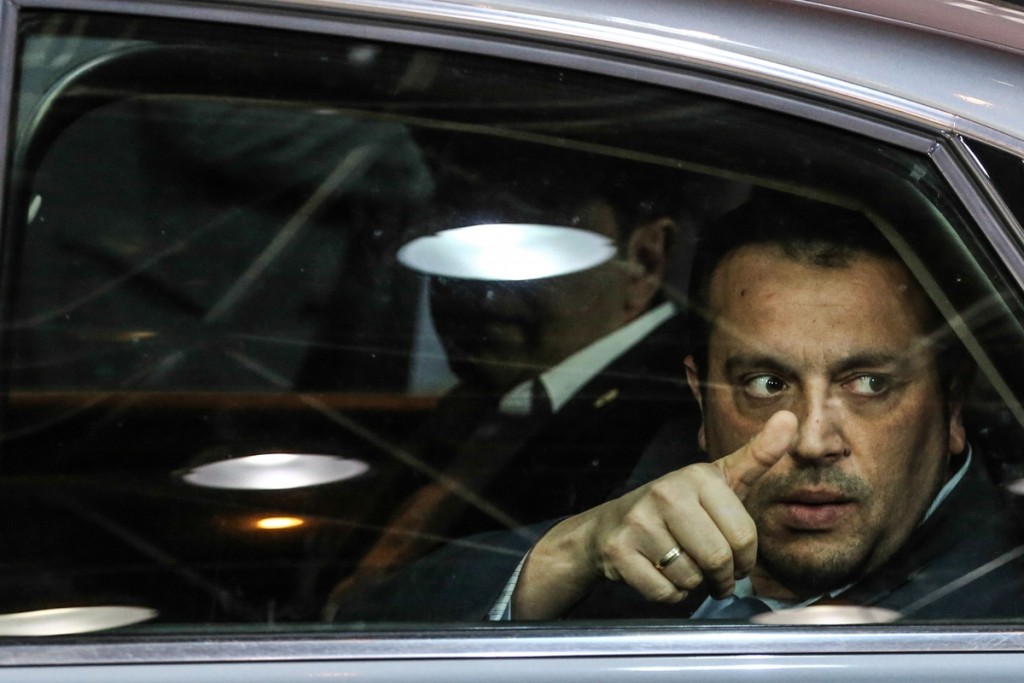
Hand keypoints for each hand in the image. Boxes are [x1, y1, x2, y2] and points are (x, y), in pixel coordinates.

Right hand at [511, 410, 796, 618]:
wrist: (610, 526)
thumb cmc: (677, 507)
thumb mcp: (719, 479)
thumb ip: (758, 454)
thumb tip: (788, 417)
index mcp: (697, 476)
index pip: (743, 536)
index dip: (745, 558)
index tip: (735, 556)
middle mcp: (666, 492)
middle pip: (718, 559)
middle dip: (721, 577)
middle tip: (714, 574)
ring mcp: (639, 521)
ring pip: (691, 578)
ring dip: (692, 584)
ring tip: (682, 567)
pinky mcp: (619, 550)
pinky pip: (664, 592)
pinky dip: (668, 593)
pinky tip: (659, 574)